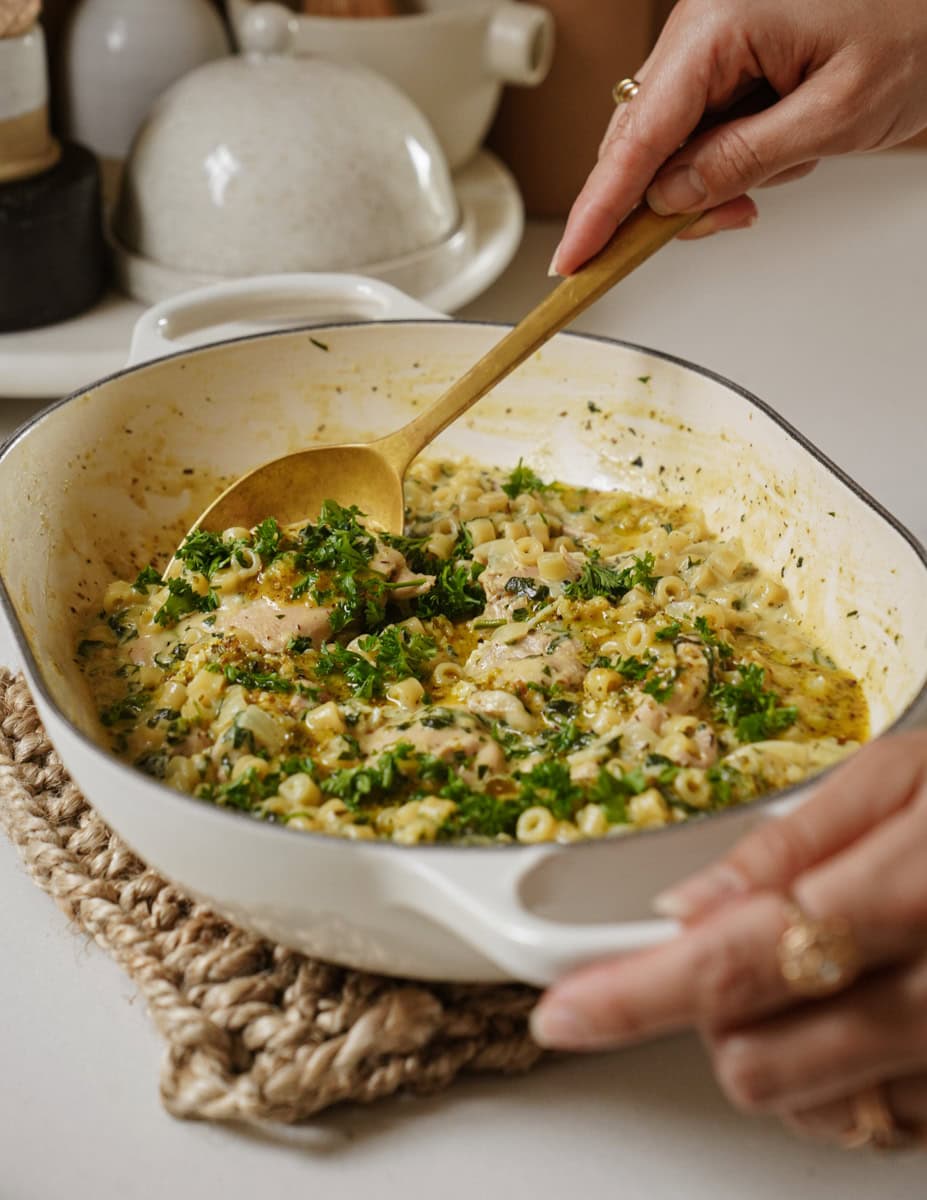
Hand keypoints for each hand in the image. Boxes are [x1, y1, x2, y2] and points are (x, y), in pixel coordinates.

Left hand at [530, 729, 926, 1146]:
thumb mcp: (909, 776)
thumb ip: (797, 841)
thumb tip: (689, 905)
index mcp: (909, 896)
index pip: (733, 965)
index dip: (631, 994)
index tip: (566, 1011)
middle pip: (759, 1060)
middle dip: (715, 1016)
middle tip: (738, 949)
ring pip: (814, 1107)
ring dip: (780, 1052)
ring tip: (820, 970)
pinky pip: (883, 1120)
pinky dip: (846, 1078)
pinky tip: (871, 1009)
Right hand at [552, 0, 926, 273]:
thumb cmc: (918, 29)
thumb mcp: (833, 115)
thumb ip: (742, 160)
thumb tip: (669, 198)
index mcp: (720, 22)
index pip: (638, 136)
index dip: (600, 207)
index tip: (573, 258)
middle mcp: (703, 26)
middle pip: (640, 139)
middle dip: (667, 198)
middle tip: (726, 221)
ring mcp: (713, 42)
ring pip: (668, 141)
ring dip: (707, 180)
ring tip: (780, 170)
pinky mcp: (730, 60)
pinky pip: (699, 128)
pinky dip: (725, 160)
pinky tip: (778, 153)